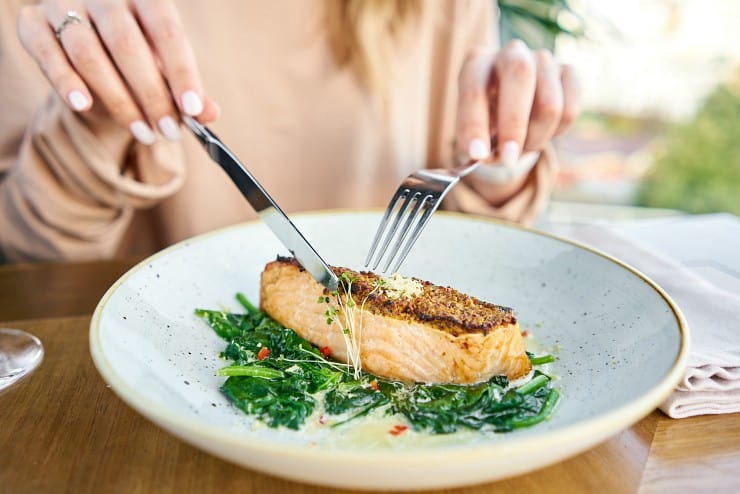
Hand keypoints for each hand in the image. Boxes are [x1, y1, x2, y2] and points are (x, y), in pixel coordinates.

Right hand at [18, 0, 218, 144]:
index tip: (194, 110)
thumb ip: (185, 88)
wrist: (87, 41)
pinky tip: (84, 106)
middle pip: (127, 45)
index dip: (182, 73)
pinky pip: (46, 53)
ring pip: (87, 53)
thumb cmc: (135, 56)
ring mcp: (64, 4)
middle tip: (169, 131)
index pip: (167, 32)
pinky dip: (64, 81)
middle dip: (151, 95)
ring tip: (143, 132)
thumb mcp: (163, 67)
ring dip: (117, 99)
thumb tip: (209, 115)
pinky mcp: (33, 23)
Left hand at [456, 40, 579, 185]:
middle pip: (520, 75)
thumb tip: (485, 156)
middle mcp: (511, 53)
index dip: (475, 123)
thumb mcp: (474, 129)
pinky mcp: (568, 71)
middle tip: (509, 158)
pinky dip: (557, 133)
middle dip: (514, 123)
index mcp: (478, 63)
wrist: (513, 103)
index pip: (474, 88)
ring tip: (523, 149)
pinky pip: (570, 111)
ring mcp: (543, 59)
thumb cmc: (487, 118)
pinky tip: (542, 134)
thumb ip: (477, 143)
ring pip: (549, 104)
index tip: (478, 154)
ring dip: (536, 138)